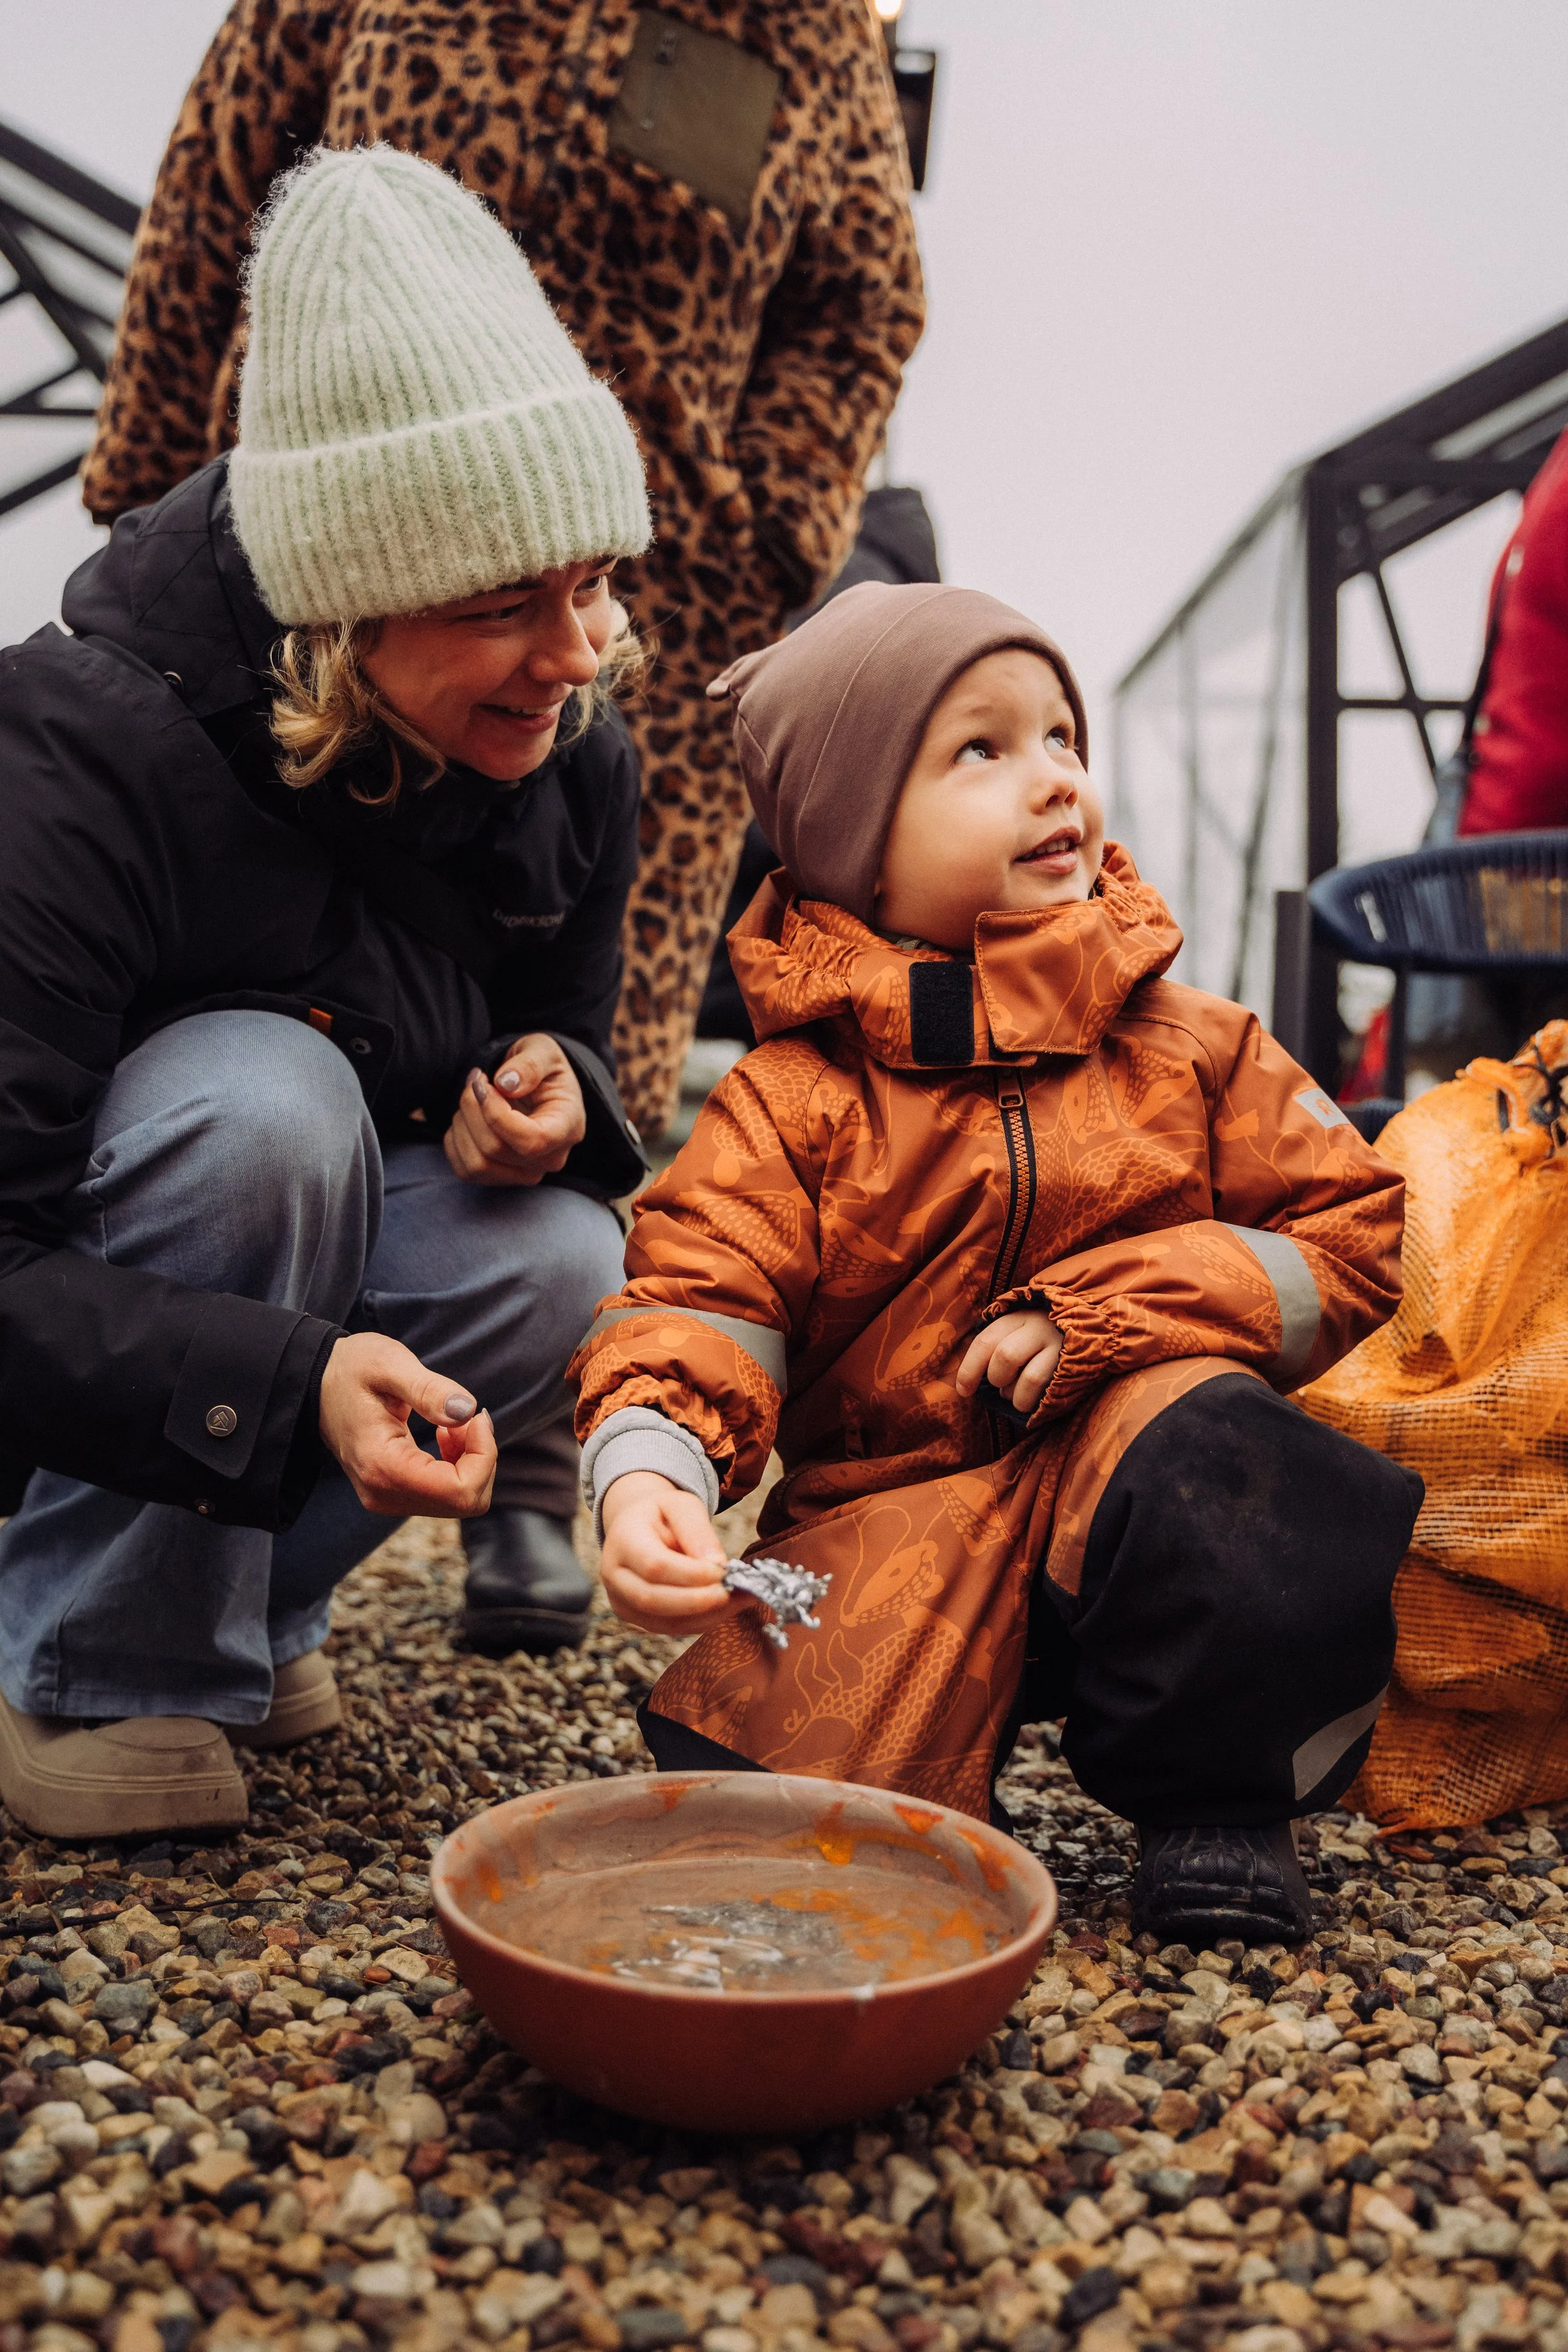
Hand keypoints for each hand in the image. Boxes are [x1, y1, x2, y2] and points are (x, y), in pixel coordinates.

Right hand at [318, 1333, 496, 1517]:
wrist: (315, 1383)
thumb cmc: (350, 1368)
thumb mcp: (389, 1364)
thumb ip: (428, 1388)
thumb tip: (467, 1410)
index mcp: (382, 1467)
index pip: (460, 1491)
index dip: (483, 1455)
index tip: (475, 1416)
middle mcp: (383, 1494)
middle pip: (465, 1502)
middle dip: (480, 1458)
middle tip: (469, 1417)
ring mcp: (387, 1499)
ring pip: (460, 1501)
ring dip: (470, 1460)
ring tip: (451, 1422)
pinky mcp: (394, 1493)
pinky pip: (445, 1494)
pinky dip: (458, 1466)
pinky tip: (444, 1433)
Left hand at [443, 1033, 585, 1186]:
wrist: (537, 1086)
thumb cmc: (541, 1067)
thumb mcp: (542, 1051)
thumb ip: (529, 1064)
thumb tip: (506, 1084)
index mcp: (568, 1127)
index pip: (531, 1140)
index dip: (496, 1114)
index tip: (483, 1082)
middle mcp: (550, 1159)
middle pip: (495, 1149)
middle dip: (473, 1109)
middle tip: (476, 1079)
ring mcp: (525, 1174)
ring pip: (476, 1164)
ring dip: (462, 1124)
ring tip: (473, 1098)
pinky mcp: (500, 1178)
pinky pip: (464, 1170)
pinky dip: (456, 1140)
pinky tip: (469, 1117)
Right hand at [598, 1471, 742, 1639]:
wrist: (638, 1528)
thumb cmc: (662, 1514)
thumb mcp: (682, 1506)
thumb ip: (698, 1532)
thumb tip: (717, 1565)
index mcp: (623, 1540)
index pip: (654, 1565)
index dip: (690, 1574)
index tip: (723, 1572)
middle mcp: (615, 1576)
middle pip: (653, 1600)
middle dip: (699, 1601)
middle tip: (736, 1592)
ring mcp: (623, 1602)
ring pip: (665, 1622)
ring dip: (708, 1615)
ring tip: (743, 1598)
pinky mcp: (639, 1620)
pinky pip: (673, 1628)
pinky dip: (704, 1621)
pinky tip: (729, 1606)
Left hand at [956, 1309, 1063, 1416]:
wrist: (1088, 1329)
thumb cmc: (1039, 1339)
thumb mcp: (1016, 1332)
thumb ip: (995, 1347)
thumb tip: (968, 1381)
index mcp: (1017, 1317)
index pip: (985, 1341)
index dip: (970, 1369)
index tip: (963, 1391)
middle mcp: (1038, 1328)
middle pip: (1006, 1356)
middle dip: (997, 1378)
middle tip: (1001, 1384)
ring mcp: (1059, 1347)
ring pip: (1030, 1378)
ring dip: (1016, 1396)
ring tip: (1017, 1395)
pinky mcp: (1073, 1366)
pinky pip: (1048, 1391)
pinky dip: (1033, 1401)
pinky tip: (1033, 1399)